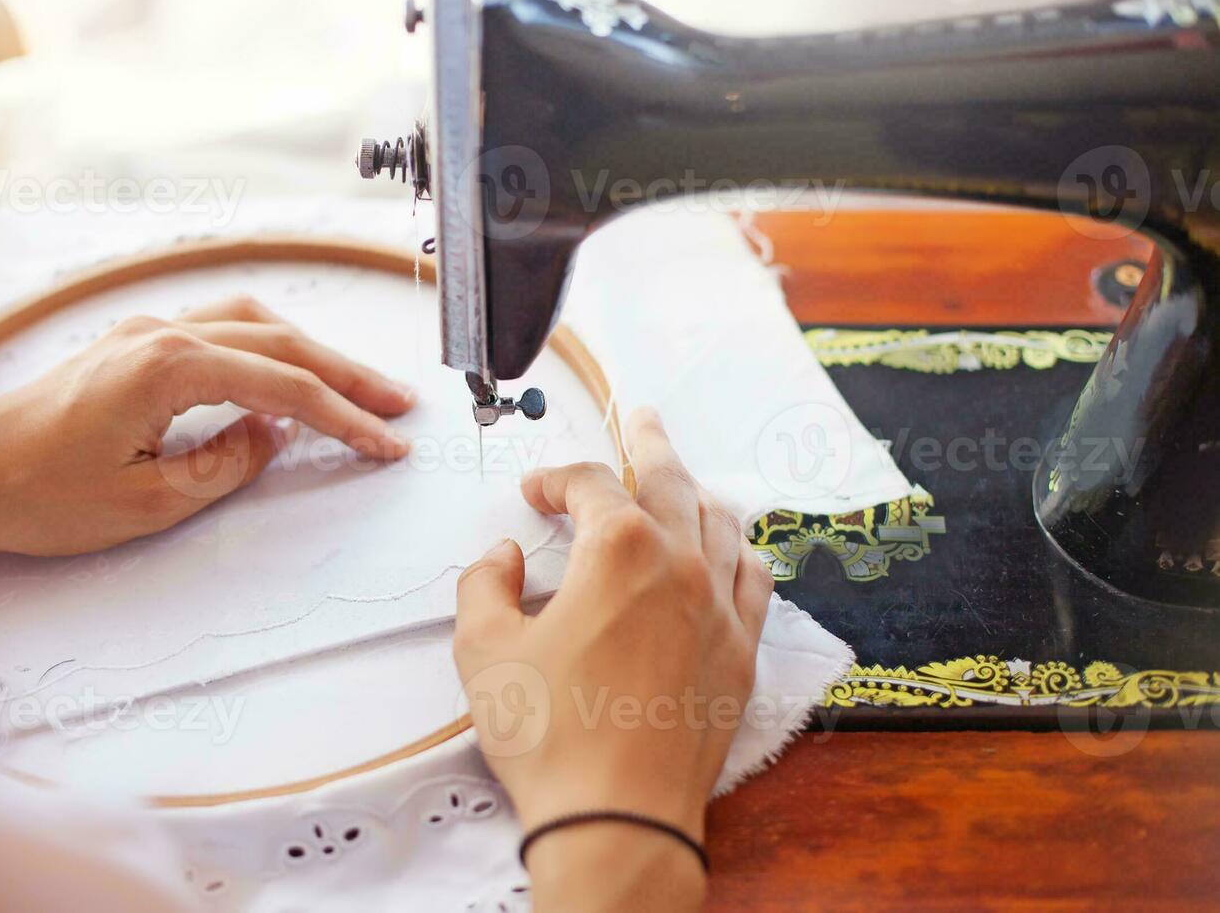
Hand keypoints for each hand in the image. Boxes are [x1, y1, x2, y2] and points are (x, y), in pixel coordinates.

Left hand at [0, 296, 413, 556]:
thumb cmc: (36, 496)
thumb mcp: (148, 503)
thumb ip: (226, 463)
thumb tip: (272, 435)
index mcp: (167, 365)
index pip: (283, 387)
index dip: (344, 418)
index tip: (386, 443)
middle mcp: (158, 332)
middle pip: (279, 341)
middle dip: (345, 374)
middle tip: (397, 404)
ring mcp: (141, 332)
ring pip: (251, 323)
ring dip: (309, 353)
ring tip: (354, 385)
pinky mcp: (129, 346)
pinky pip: (217, 329)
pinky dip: (264, 347)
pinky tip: (282, 371)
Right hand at [453, 408, 772, 910]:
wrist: (617, 818)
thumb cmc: (551, 738)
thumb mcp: (482, 652)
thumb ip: (483, 586)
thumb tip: (501, 559)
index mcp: (621, 552)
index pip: (592, 484)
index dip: (556, 478)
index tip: (535, 491)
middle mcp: (682, 566)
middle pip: (672, 479)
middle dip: (650, 443)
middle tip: (641, 418)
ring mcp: (720, 609)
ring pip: (722, 523)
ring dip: (697, 490)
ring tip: (683, 479)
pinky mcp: (740, 655)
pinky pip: (755, 580)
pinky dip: (739, 552)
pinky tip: (729, 552)